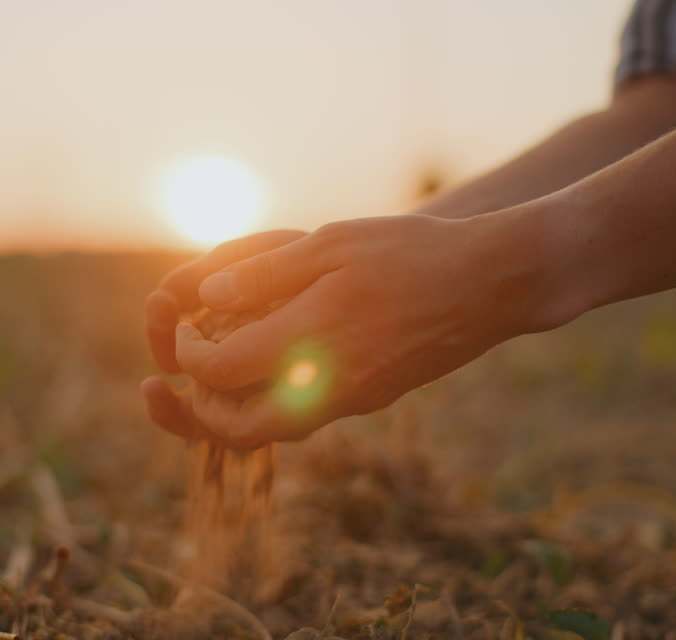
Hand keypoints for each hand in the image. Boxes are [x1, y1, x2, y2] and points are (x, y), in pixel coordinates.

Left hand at [144, 211, 577, 447]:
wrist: (492, 284)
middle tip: (182, 378)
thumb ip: (264, 273)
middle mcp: (329, 383)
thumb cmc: (411, 252)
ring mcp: (354, 398)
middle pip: (241, 430)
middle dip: (198, 412)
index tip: (188, 329)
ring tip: (214, 377)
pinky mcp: (372, 397)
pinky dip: (271, 403)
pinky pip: (307, 416)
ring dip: (234, 414)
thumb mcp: (332, 243)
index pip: (222, 370)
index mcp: (312, 339)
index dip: (190, 353)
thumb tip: (205, 297)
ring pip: (275, 432)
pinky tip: (266, 365)